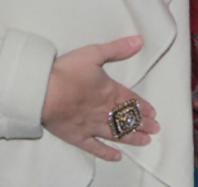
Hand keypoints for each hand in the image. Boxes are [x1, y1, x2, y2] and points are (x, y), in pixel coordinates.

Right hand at [42, 35, 159, 161]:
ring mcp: (92, 126)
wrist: (42, 92)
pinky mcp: (77, 136)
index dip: (143, 107)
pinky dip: (106, 153)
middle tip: (155, 129)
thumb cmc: (66, 72)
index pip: (131, 101)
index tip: (153, 114)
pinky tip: (116, 156)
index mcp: (109, 91)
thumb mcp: (94, 53)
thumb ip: (117, 48)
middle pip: (128, 119)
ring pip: (117, 134)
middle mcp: (104, 111)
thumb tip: (139, 41)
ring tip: (145, 141)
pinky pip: (95, 148)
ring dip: (133, 138)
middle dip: (143, 124)